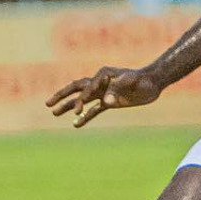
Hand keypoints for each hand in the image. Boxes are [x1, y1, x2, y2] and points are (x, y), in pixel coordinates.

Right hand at [46, 66, 163, 127]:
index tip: (79, 109)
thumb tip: (106, 101)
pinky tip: (75, 125)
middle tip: (48, 104)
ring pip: (81, 99)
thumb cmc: (143, 79)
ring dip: (68, 106)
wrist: (152, 83)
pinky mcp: (109, 102)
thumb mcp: (133, 81)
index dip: (82, 97)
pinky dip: (85, 116)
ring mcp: (103, 92)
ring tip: (54, 113)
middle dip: (62, 95)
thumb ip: (120, 88)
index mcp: (103, 74)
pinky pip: (93, 110)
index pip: (87, 86)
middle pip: (76, 88)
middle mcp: (100, 82)